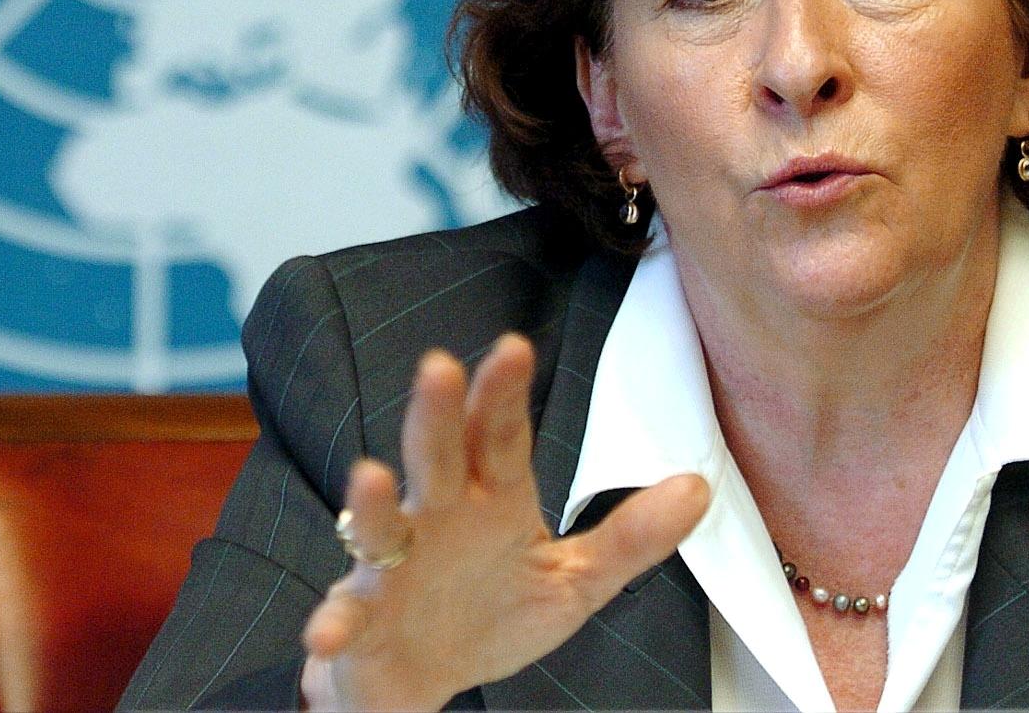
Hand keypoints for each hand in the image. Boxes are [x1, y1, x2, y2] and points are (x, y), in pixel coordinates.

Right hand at [298, 334, 708, 711]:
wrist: (416, 680)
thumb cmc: (488, 615)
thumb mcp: (573, 580)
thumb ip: (631, 537)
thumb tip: (699, 486)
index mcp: (489, 503)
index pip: (498, 439)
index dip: (502, 396)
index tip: (514, 349)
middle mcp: (435, 520)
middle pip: (435, 459)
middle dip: (435, 415)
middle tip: (440, 367)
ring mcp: (391, 567)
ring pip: (378, 523)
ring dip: (371, 501)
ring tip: (370, 475)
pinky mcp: (360, 619)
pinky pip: (344, 616)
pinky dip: (333, 620)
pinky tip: (329, 626)